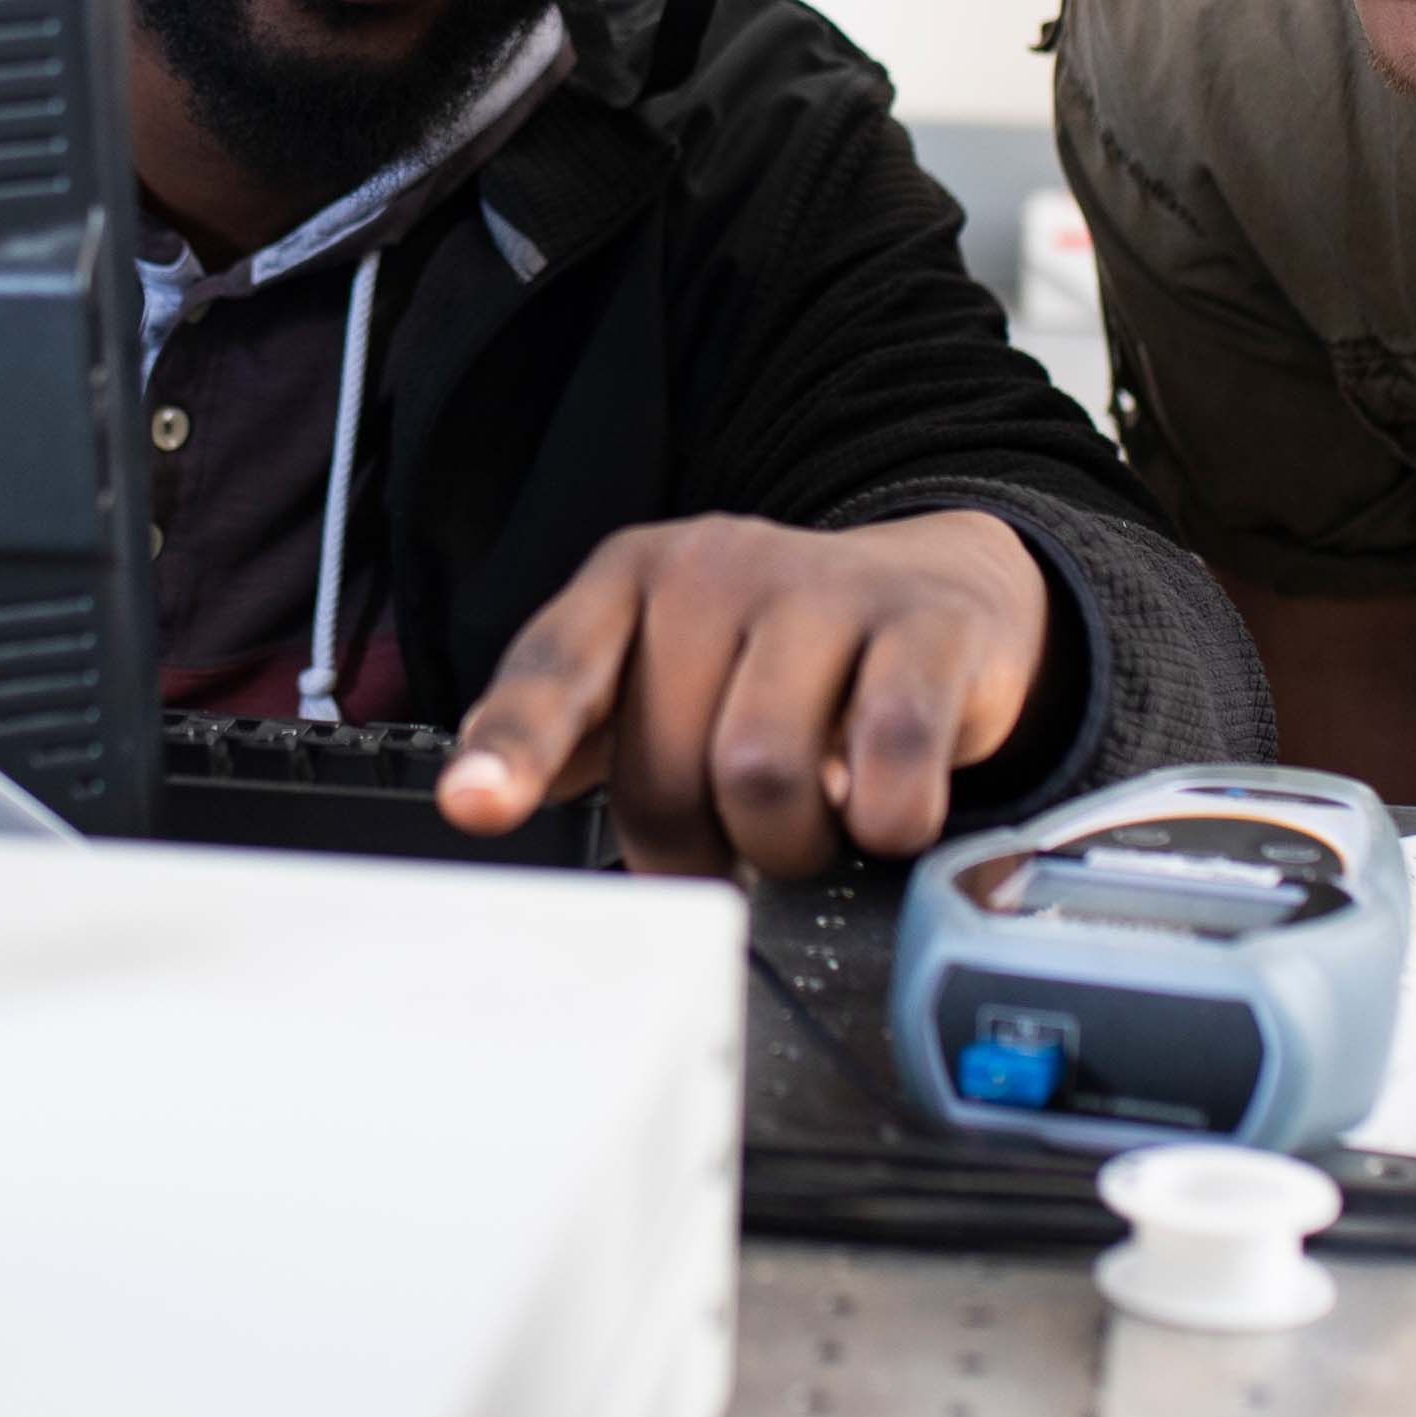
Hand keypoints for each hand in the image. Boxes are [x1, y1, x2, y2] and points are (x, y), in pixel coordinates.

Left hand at [439, 508, 1055, 877]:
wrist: (939, 592)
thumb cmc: (778, 661)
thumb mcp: (665, 677)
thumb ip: (582, 737)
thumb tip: (485, 797)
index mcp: (631, 582)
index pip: (556, 669)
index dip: (515, 746)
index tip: (475, 805)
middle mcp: (717, 569)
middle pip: (667, 767)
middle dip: (697, 847)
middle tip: (735, 845)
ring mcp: (826, 589)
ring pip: (762, 772)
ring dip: (787, 845)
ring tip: (808, 828)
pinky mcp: (927, 628)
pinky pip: (888, 756)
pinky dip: (883, 818)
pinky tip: (885, 814)